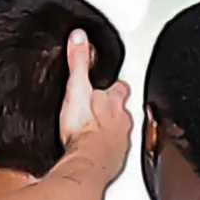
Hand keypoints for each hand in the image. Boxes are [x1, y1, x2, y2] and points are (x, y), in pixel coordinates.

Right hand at [55, 31, 133, 185]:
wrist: (88, 163)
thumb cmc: (83, 130)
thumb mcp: (76, 88)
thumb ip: (79, 62)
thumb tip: (79, 36)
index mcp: (114, 101)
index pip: (120, 87)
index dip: (114, 86)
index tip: (111, 84)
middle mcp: (122, 121)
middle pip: (123, 110)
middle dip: (115, 110)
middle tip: (103, 111)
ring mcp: (121, 141)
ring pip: (121, 131)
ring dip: (113, 131)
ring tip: (100, 134)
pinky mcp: (116, 160)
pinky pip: (115, 154)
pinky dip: (109, 152)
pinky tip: (99, 155)